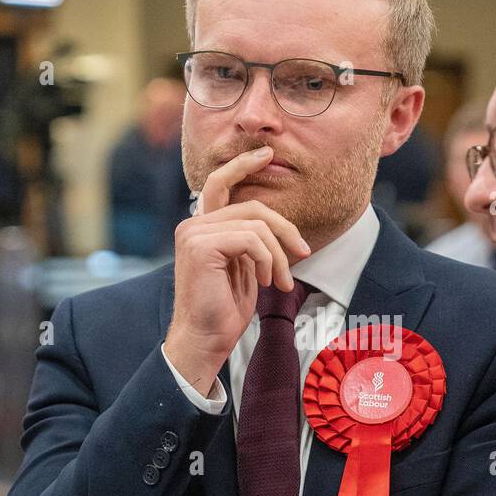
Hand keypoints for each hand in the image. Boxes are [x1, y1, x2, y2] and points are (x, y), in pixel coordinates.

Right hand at [164, 147, 310, 394]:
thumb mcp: (244, 268)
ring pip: (256, 224)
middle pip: (251, 205)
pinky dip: (268, 260)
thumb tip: (278, 228)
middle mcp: (192, 225)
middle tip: (304, 252)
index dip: (244, 165)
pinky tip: (267, 281)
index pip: (221, 183)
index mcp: (200, 227)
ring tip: (282, 281)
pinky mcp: (201, 247)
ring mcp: (193, 234)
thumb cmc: (224, 310)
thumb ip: (251, 242)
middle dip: (285, 227)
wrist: (206, 340)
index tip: (268, 155)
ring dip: (279, 254)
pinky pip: (251, 240)